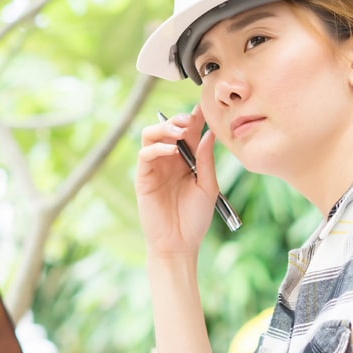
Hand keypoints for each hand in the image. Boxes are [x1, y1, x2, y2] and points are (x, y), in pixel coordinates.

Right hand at [135, 107, 219, 254]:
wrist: (180, 243)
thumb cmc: (195, 219)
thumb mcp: (208, 186)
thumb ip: (207, 160)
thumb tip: (209, 133)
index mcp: (187, 160)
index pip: (188, 132)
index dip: (194, 118)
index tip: (203, 108)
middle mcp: (169, 160)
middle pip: (168, 128)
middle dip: (178, 119)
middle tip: (190, 120)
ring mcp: (155, 167)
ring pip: (151, 135)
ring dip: (164, 129)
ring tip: (179, 133)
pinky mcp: (143, 177)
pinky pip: (144, 154)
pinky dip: (156, 148)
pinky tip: (171, 151)